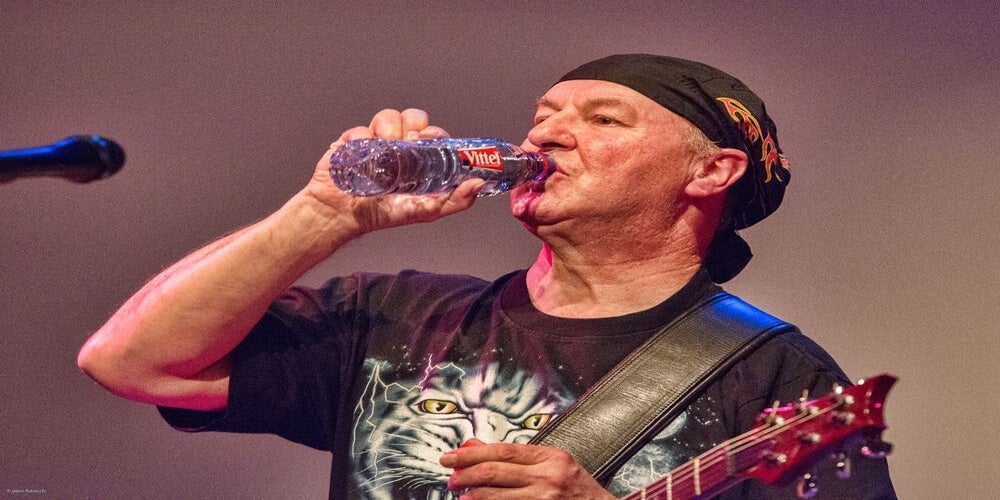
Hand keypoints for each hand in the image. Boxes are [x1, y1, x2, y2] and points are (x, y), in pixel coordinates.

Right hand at [305, 108, 484, 235]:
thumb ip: (455, 201)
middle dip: (414, 125)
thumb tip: (479, 185)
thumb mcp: (426, 211)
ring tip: (385, 152)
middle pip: (414, 117)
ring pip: (389, 116)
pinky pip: (361, 127)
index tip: (431, 140)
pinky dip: (362, 139)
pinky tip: (361, 156)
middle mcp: (399, 146)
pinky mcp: (353, 139)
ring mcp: (376, 140)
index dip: (435, 133)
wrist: (342, 214)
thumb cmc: (382, 213)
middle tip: (409, 142)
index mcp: (418, 158)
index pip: (433, 133)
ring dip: (389, 131)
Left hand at [440, 440, 615, 499]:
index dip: (472, 454)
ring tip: (460, 494)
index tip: (452, 457)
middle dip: (466, 474)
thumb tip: (480, 450)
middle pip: (495, 471)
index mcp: (552, 457)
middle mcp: (548, 477)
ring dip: (473, 495)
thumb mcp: (556, 467)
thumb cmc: (581, 493)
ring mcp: (545, 499)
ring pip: (497, 495)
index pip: (503, 451)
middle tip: (451, 477)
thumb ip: (522, 460)